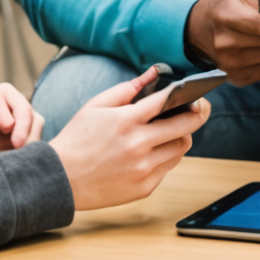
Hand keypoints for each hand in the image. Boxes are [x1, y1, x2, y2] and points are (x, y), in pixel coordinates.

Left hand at [0, 83, 41, 156]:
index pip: (8, 102)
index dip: (11, 117)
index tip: (8, 130)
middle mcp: (15, 103)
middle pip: (29, 113)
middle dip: (25, 130)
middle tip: (18, 147)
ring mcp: (25, 118)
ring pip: (36, 128)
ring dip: (29, 143)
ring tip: (14, 158)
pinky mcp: (29, 133)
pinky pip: (36, 142)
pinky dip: (29, 152)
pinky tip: (17, 161)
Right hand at [48, 67, 208, 210]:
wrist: (59, 180)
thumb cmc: (77, 139)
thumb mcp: (95, 106)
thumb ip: (127, 88)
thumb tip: (153, 73)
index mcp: (125, 121)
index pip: (168, 102)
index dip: (189, 94)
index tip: (196, 93)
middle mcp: (138, 145)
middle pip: (187, 126)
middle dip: (198, 114)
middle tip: (199, 109)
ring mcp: (143, 168)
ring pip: (181, 148)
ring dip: (179, 137)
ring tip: (165, 132)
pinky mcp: (145, 187)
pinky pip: (168, 167)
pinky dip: (164, 158)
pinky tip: (149, 153)